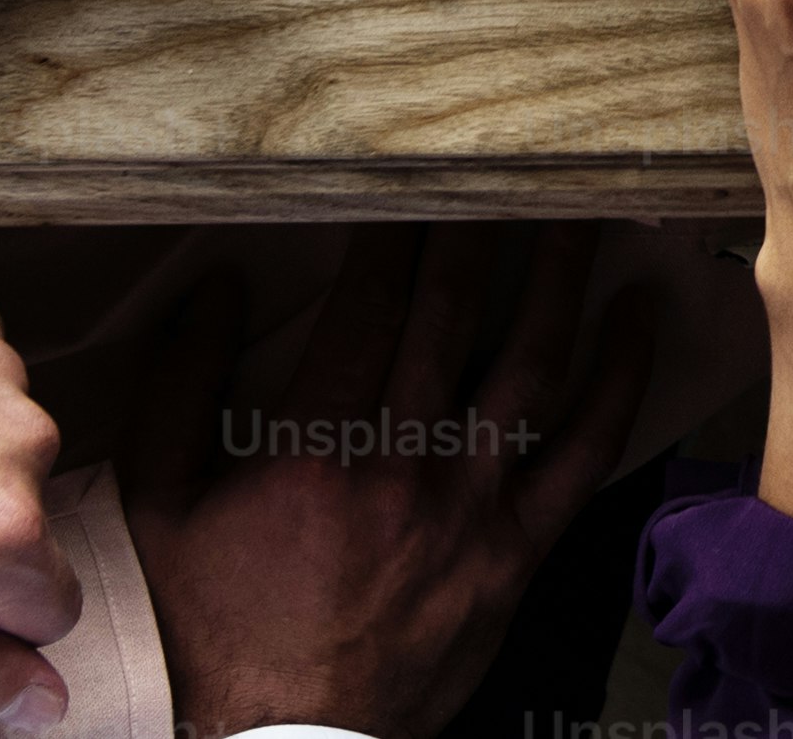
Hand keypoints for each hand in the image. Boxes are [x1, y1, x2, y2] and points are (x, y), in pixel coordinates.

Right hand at [122, 225, 651, 738]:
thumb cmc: (214, 629)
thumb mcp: (158, 510)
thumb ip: (181, 391)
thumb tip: (214, 288)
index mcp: (313, 447)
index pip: (369, 303)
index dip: (394, 229)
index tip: (413, 172)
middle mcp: (401, 464)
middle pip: (455, 315)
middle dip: (480, 228)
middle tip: (506, 164)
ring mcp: (467, 508)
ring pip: (529, 366)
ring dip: (559, 279)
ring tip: (581, 210)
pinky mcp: (513, 553)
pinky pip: (582, 455)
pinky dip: (617, 382)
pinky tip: (634, 320)